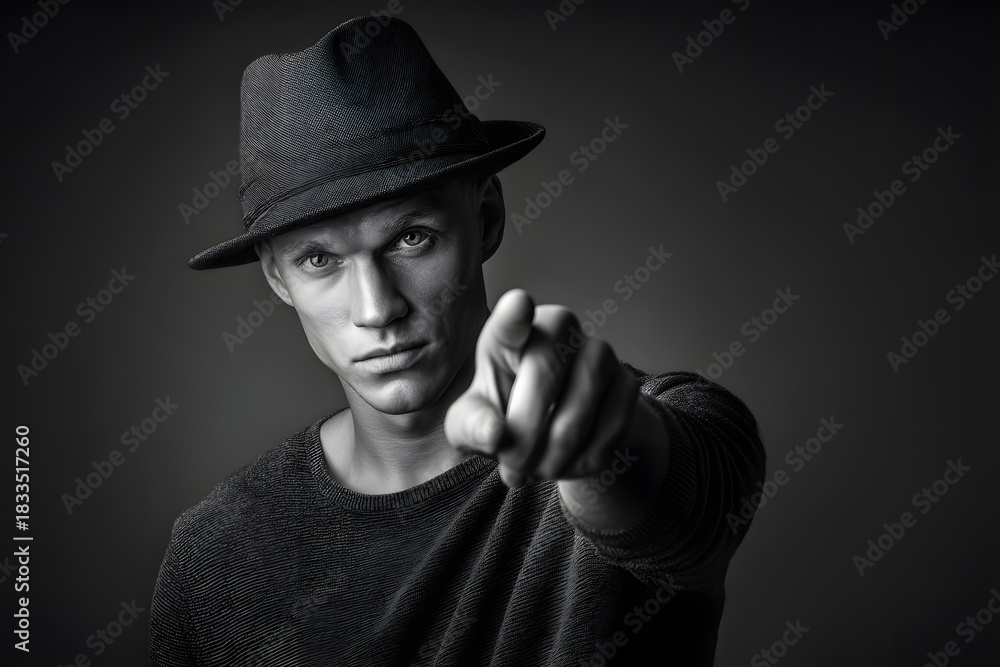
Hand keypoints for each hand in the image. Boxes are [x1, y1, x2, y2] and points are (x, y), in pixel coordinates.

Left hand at [444, 288, 641, 487]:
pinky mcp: (628, 382)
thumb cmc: (502, 415)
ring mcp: (599, 351)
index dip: (515, 316)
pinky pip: (607, 434)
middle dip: (524, 437)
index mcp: (510, 332)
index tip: (519, 307)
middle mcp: (558, 327)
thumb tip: (495, 434)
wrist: (552, 429)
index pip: (512, 319)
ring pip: (576, 416)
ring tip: (535, 469)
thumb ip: (471, 427)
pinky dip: (582, 462)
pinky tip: (567, 462)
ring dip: (552, 458)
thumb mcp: (473, 424)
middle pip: (543, 377)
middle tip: (511, 470)